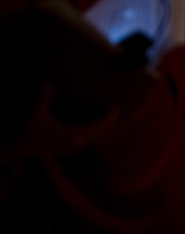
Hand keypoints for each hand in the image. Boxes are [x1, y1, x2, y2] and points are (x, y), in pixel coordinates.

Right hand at [1, 84, 119, 161]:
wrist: (18, 150)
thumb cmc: (29, 133)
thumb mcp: (36, 114)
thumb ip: (43, 98)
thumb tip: (46, 83)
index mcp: (74, 135)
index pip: (97, 126)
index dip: (108, 118)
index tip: (117, 109)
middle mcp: (77, 143)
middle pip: (98, 131)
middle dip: (106, 122)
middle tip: (114, 110)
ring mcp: (72, 147)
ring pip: (92, 135)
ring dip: (99, 127)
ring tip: (106, 116)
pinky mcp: (68, 148)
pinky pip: (85, 137)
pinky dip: (91, 130)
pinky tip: (91, 125)